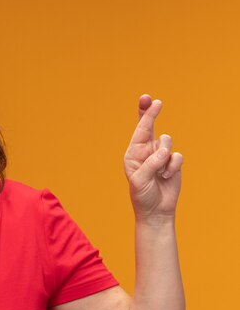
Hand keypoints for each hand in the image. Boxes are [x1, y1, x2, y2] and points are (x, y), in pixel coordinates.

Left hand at [124, 95, 182, 223]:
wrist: (156, 210)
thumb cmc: (142, 196)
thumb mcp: (140, 180)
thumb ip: (150, 164)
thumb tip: (164, 151)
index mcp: (133, 153)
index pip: (139, 130)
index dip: (144, 114)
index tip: (147, 99)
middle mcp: (146, 151)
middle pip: (151, 127)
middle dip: (152, 113)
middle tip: (156, 102)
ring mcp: (160, 156)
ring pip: (167, 142)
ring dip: (164, 157)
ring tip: (160, 172)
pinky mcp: (173, 162)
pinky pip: (177, 156)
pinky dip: (173, 166)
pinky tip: (167, 176)